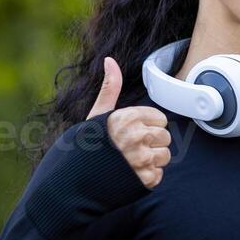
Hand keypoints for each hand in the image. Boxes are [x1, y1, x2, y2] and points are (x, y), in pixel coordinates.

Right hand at [88, 56, 172, 188]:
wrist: (74, 180)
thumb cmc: (86, 145)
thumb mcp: (97, 114)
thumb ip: (110, 87)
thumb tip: (109, 59)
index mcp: (128, 117)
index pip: (160, 119)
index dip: (147, 126)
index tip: (130, 133)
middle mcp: (136, 137)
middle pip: (165, 137)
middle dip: (151, 144)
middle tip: (130, 149)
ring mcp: (141, 160)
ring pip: (164, 157)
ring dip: (151, 161)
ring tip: (130, 162)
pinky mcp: (144, 180)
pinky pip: (158, 175)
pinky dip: (147, 177)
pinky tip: (130, 175)